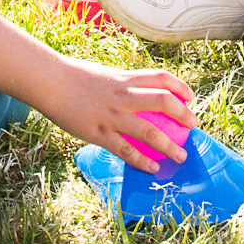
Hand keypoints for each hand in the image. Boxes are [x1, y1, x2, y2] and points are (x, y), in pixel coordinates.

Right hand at [31, 60, 194, 173]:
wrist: (51, 83)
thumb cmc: (75, 78)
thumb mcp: (104, 75)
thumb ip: (122, 85)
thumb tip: (137, 95)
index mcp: (125, 78)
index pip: (161, 78)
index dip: (180, 87)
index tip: (190, 98)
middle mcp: (123, 95)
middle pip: (163, 101)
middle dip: (183, 114)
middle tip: (193, 125)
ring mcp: (112, 115)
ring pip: (149, 131)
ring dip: (169, 146)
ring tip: (181, 156)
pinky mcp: (99, 133)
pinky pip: (126, 151)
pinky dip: (143, 161)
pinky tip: (153, 169)